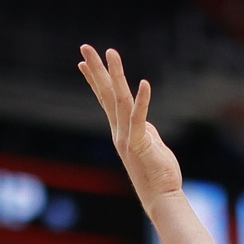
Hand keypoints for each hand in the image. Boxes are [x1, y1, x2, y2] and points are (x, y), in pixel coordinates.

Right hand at [76, 43, 183, 205]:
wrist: (160, 196)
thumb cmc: (158, 172)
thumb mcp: (149, 144)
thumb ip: (143, 129)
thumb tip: (142, 120)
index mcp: (120, 130)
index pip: (104, 99)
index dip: (94, 80)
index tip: (83, 62)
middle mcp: (119, 130)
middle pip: (105, 94)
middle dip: (96, 69)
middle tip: (85, 47)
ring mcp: (127, 136)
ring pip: (119, 99)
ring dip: (114, 75)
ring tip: (110, 52)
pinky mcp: (140, 143)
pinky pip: (139, 118)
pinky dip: (142, 100)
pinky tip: (144, 83)